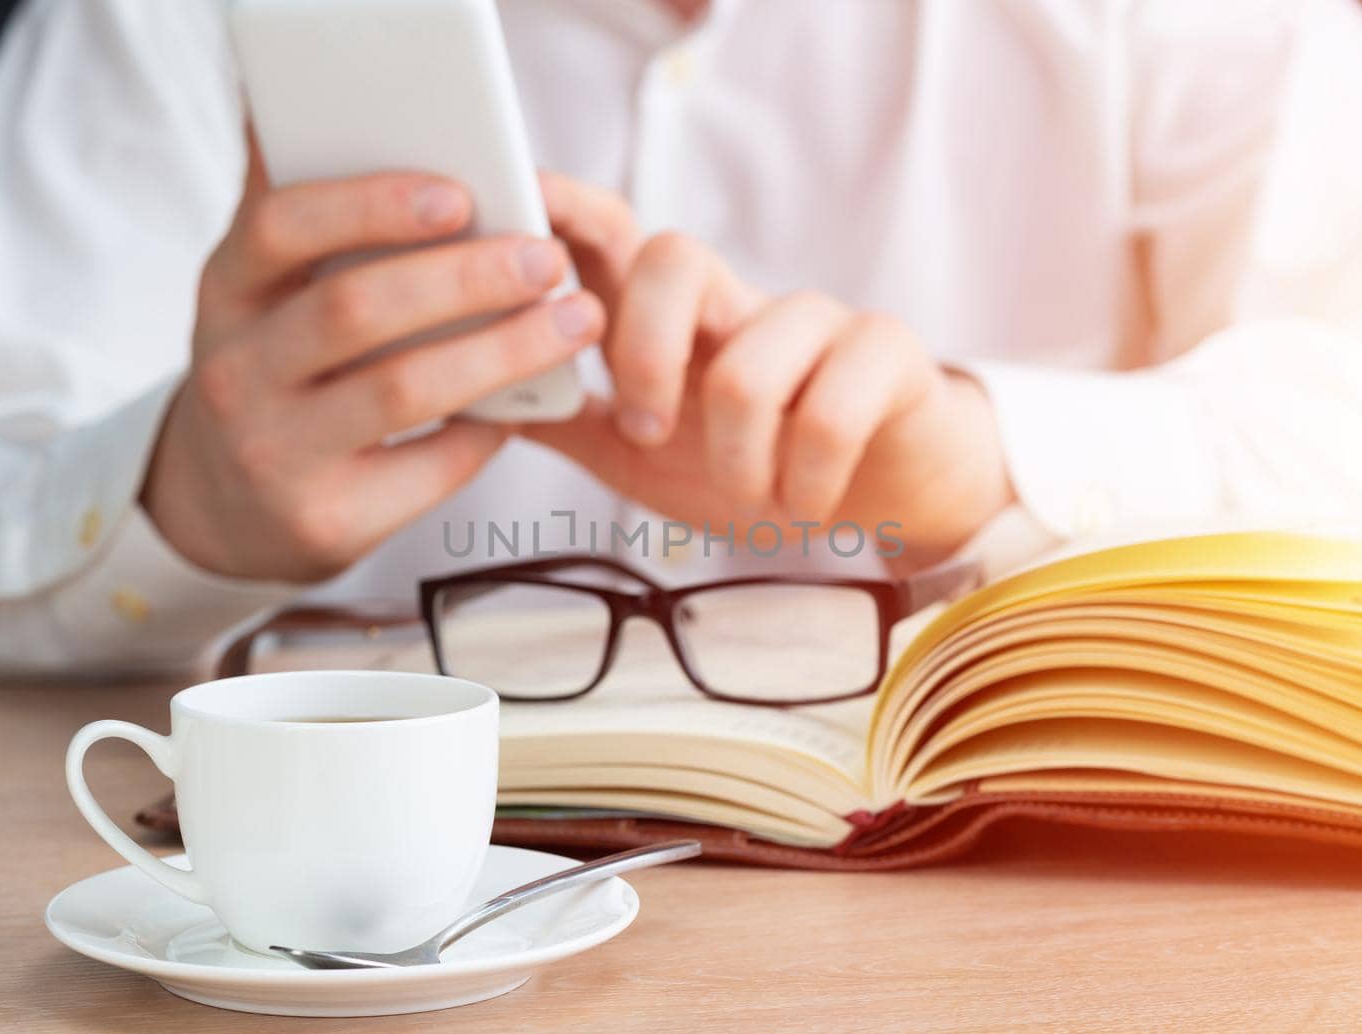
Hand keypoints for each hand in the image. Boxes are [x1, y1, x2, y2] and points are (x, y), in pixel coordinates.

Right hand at [142, 138, 604, 581]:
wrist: (221, 511)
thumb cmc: (275, 373)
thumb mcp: (263, 298)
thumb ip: (306, 221)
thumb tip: (343, 112)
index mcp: (225, 292)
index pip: (281, 227)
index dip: (371, 206)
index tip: (461, 193)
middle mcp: (233, 371)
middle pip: (356, 310)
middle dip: (466, 278)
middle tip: (548, 258)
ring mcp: (272, 452)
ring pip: (402, 390)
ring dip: (503, 351)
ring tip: (574, 321)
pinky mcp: (322, 522)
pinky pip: (427, 468)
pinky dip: (486, 431)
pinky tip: (526, 407)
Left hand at [524, 175, 1012, 558]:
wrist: (882, 499)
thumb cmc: (761, 467)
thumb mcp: (644, 461)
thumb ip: (573, 425)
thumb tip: (476, 403)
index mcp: (675, 320)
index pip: (617, 238)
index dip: (569, 210)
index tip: (523, 202)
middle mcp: (739, 301)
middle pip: (675, 257)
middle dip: (643, 354)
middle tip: (645, 432)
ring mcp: (816, 320)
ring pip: (749, 363)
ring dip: (736, 460)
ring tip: (751, 496)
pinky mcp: (884, 353)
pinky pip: (831, 411)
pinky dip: (806, 479)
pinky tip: (805, 502)